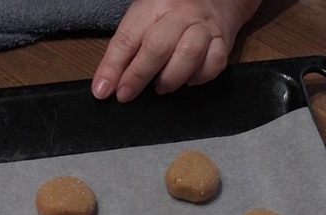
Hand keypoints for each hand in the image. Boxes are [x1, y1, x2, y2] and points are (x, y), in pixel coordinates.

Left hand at [92, 0, 260, 101]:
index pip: (128, 38)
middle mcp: (179, 14)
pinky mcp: (222, 40)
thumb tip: (105, 87)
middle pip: (157, 46)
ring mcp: (202, 27)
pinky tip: (189, 80)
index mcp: (152, 7)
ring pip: (188, 54)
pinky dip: (200, 77)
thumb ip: (124, 53)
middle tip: (127, 95)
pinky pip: (214, 63)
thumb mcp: (143, 23)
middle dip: (138, 76)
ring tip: (162, 87)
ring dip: (171, 78)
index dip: (113, 67)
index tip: (103, 91)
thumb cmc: (170, 15)